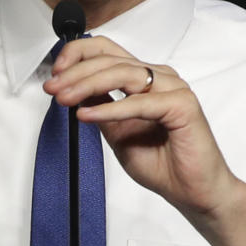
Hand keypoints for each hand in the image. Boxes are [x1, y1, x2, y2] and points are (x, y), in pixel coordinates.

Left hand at [45, 34, 245, 245]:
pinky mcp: (182, 105)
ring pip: (123, 74)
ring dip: (87, 85)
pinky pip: (140, 102)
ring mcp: (173, 88)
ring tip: (62, 99)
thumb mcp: (118, 135)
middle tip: (51, 89)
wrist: (194, 193)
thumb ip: (101, 111)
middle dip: (75, 73)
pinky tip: (86, 116)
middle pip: (111, 59)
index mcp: (145, 79)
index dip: (77, 56)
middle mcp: (160, 78)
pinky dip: (110, 109)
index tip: (53, 75)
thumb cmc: (163, 166)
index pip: (107, 51)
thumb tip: (71, 93)